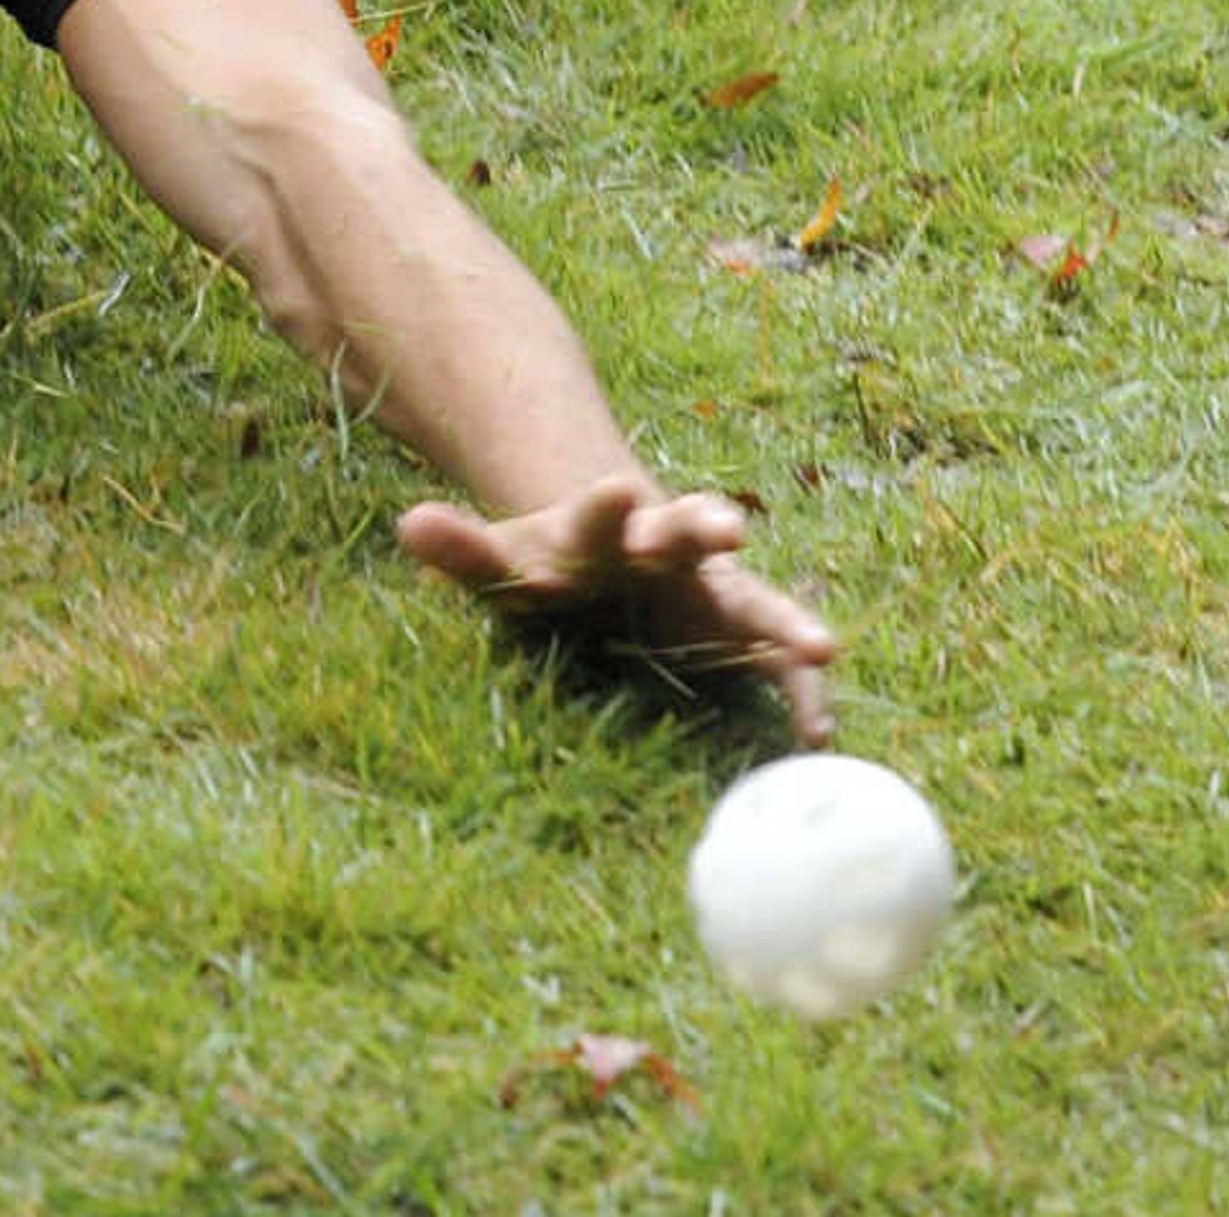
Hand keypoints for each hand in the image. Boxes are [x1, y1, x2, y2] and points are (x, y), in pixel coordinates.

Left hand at [397, 475, 838, 746]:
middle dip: (704, 528)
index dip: (607, 507)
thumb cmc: (546, 564)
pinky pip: (775, 659)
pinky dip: (799, 690)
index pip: (600, 511)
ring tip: (821, 647)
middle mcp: (663, 548)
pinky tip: (818, 734)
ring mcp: (707, 588)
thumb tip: (407, 523)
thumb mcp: (497, 561)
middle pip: (685, 531)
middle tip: (729, 530)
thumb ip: (459, 547)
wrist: (607, 548)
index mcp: (600, 529)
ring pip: (749, 596)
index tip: (618, 493)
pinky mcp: (736, 629)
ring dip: (781, 619)